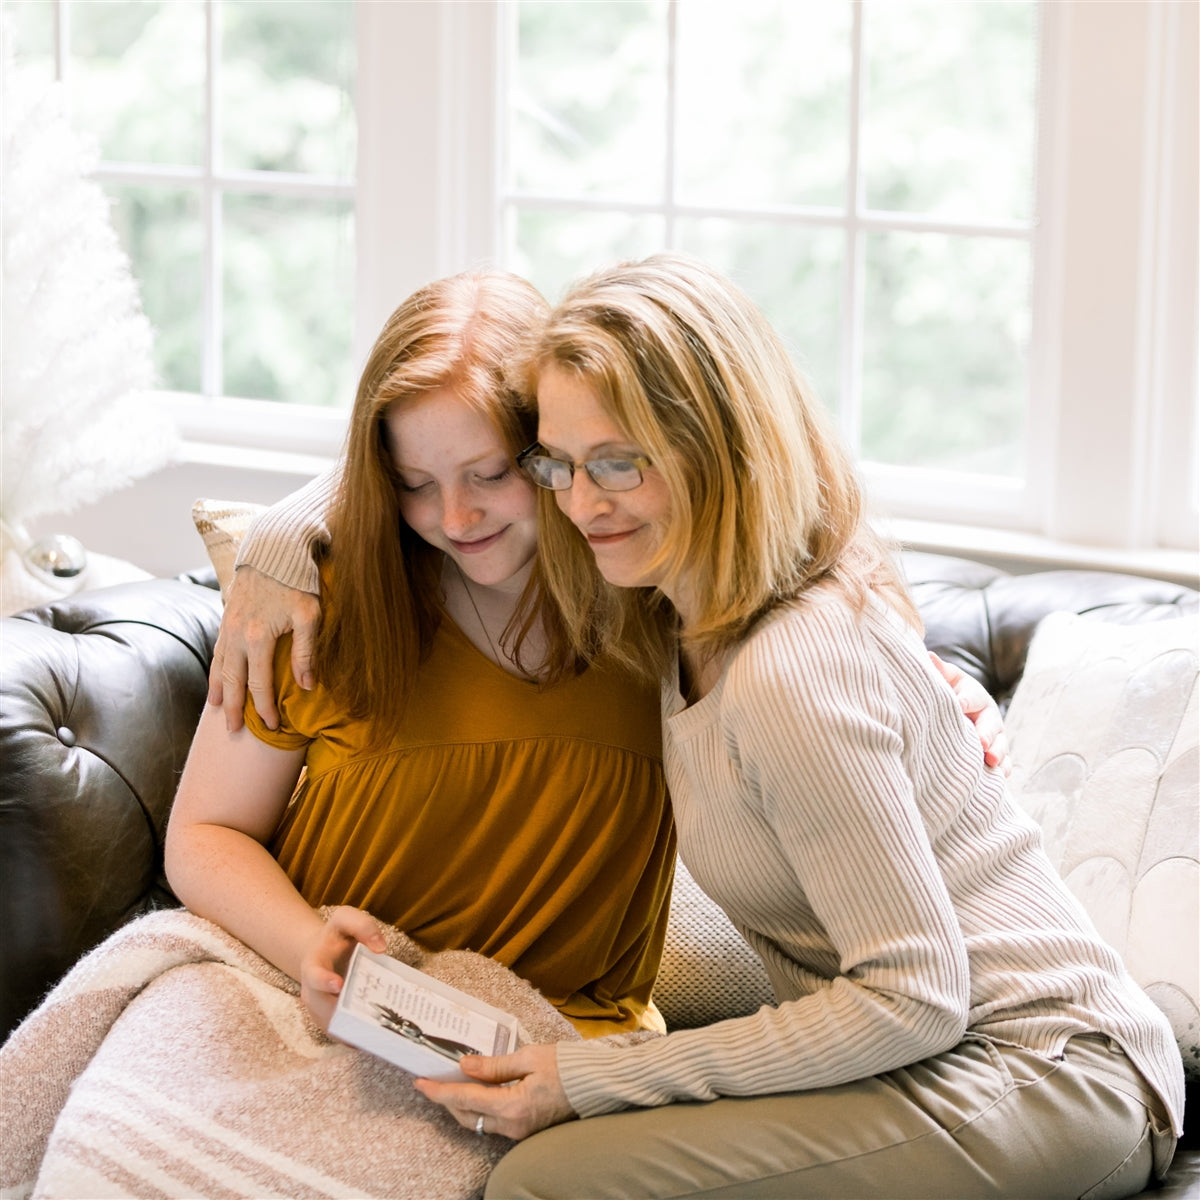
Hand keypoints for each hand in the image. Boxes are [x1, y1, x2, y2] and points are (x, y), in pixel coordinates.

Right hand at [208, 565, 321, 731]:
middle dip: (233, 708)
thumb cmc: (298, 580)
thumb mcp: (310, 615)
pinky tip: (216, 677)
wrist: (274, 548)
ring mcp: (228, 626)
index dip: (264, 708)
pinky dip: (215, 668)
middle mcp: (237, 635)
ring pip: (219, 666)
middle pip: (232, 681)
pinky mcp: (227, 616)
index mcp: (258, 638)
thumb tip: (306, 686)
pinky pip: (217, 649)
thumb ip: (306, 652)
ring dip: (219, 690)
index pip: (259, 684)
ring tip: (216, 709)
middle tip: (233, 731)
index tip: (271, 726)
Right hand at [299, 906, 387, 1031]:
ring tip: (377, 1034)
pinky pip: (340, 1034)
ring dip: (352, 1031)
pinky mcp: (329, 1020)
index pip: (314, 975)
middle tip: (368, 1018)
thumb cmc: (338, 936)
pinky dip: (356, 1039)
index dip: (324, 981)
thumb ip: (363, 926)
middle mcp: (312, 991)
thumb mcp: (347, 919)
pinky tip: (376, 1040)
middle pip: (322, 1008)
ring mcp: (319, 1009)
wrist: (325, 952)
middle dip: (343, 1013)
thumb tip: (380, 948)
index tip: (339, 985)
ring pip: (332, 1026)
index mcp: (313, 964)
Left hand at [413, 1043, 574, 1140]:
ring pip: (479, 1122)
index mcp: (513, 1106)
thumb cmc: (567, 1067)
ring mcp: (520, 1131)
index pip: (466, 1098)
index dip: (440, 1091)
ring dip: (462, 1105)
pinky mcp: (525, 1130)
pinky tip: (476, 1092)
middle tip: (432, 1082)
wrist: (597, 1086)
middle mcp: (513, 1125)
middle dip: (446, 1101)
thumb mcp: (529, 1057)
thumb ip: (494, 1065)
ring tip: (450, 1085)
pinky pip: (494, 1123)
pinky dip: (479, 1108)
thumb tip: (464, 1066)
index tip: (420, 1082)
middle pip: (467, 1116)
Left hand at [928, 652, 1010, 774]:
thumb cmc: (952, 694)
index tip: (959, 705)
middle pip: (991, 723)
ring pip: (1001, 744)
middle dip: (986, 732)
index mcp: (975, 696)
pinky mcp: (998, 753)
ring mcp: (996, 736)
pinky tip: (999, 777)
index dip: (966, 701)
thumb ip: (941, 671)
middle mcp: (989, 716)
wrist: (964, 710)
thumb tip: (929, 656)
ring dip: (998, 752)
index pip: (972, 696)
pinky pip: (1005, 763)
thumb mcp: (948, 681)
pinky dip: (1003, 770)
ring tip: (991, 761)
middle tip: (981, 742)